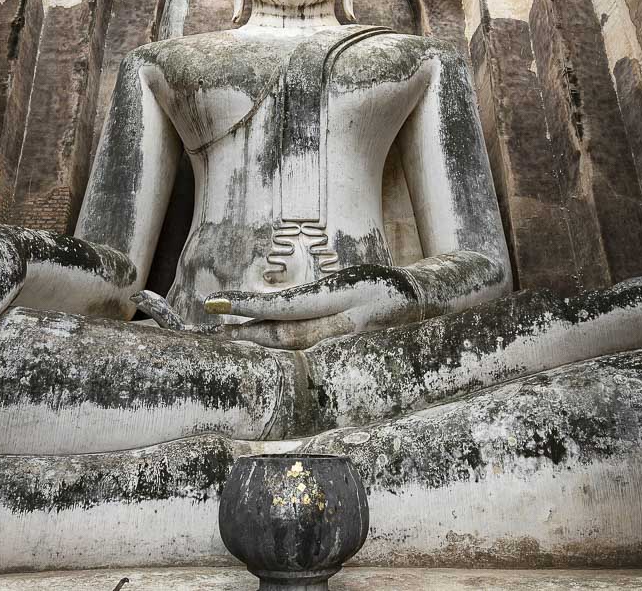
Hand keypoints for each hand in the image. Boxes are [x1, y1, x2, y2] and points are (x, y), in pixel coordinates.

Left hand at [204, 264, 423, 348]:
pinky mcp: (350, 359)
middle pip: (284, 336)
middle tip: (213, 330)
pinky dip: (283, 353)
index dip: (247, 306)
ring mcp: (348, 346)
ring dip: (260, 344)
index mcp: (345, 298)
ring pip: (294, 350)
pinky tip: (264, 349)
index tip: (214, 303)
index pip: (285, 306)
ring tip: (230, 337)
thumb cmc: (382, 286)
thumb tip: (268, 310)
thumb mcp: (349, 283)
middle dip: (246, 333)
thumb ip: (313, 300)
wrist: (427, 305)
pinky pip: (310, 357)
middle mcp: (346, 326)